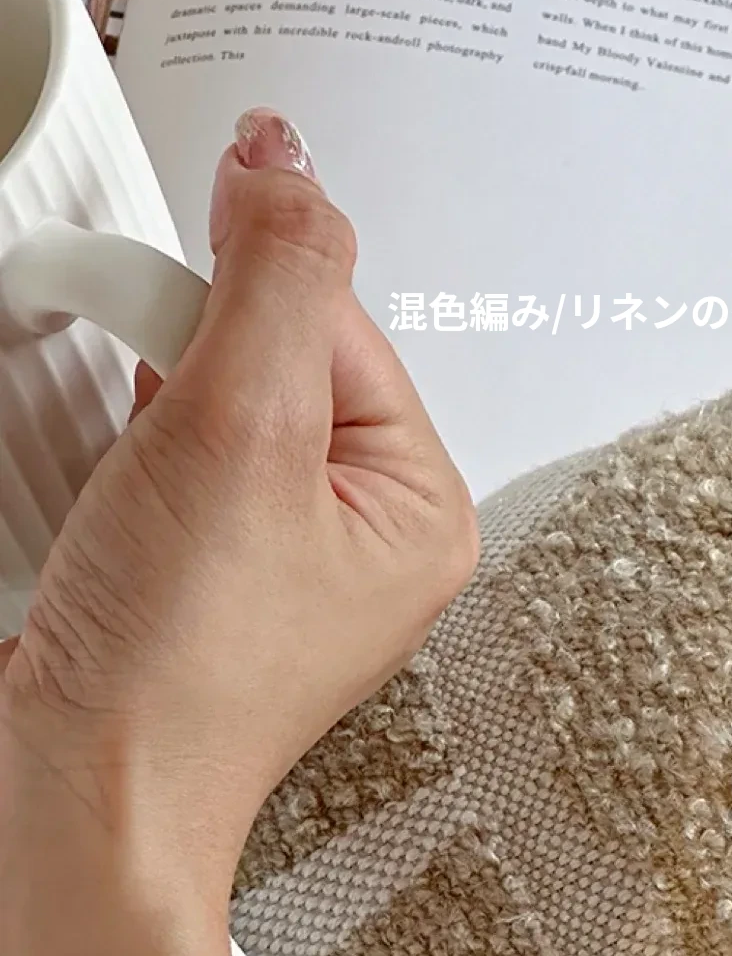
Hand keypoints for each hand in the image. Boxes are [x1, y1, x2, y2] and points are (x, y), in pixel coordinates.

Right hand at [0, 108, 476, 897]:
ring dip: (154, 410)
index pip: (340, 321)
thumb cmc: (180, 666)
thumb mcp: (244, 428)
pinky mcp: (208, 583)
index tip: (177, 321)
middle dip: (195, 362)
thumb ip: (275, 276)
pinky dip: (131, 455)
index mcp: (423, 505)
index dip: (243, 302)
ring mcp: (286, 565)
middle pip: (278, 357)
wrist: (84, 791)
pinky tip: (111, 502)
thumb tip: (286, 164)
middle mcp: (369, 537)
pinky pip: (176, 469)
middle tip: (160, 434)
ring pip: (216, 408)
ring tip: (134, 490)